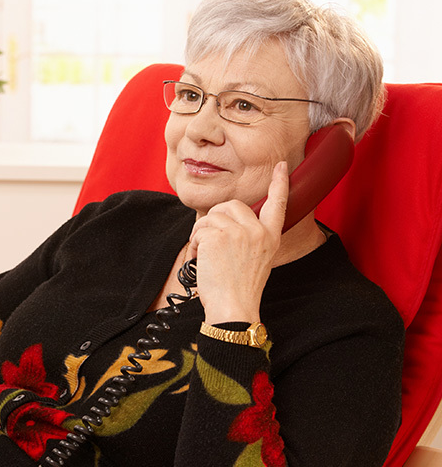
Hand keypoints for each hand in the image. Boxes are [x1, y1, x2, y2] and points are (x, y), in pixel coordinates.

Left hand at [186, 161, 288, 324]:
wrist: (234, 307)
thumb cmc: (240, 289)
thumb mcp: (257, 259)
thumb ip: (249, 237)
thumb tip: (226, 221)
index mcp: (270, 237)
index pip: (279, 204)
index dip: (279, 183)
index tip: (281, 166)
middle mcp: (258, 231)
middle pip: (231, 205)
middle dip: (215, 219)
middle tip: (210, 241)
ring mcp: (238, 232)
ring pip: (210, 216)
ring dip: (200, 234)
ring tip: (204, 255)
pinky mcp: (218, 235)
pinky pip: (198, 229)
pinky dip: (193, 244)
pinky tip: (199, 259)